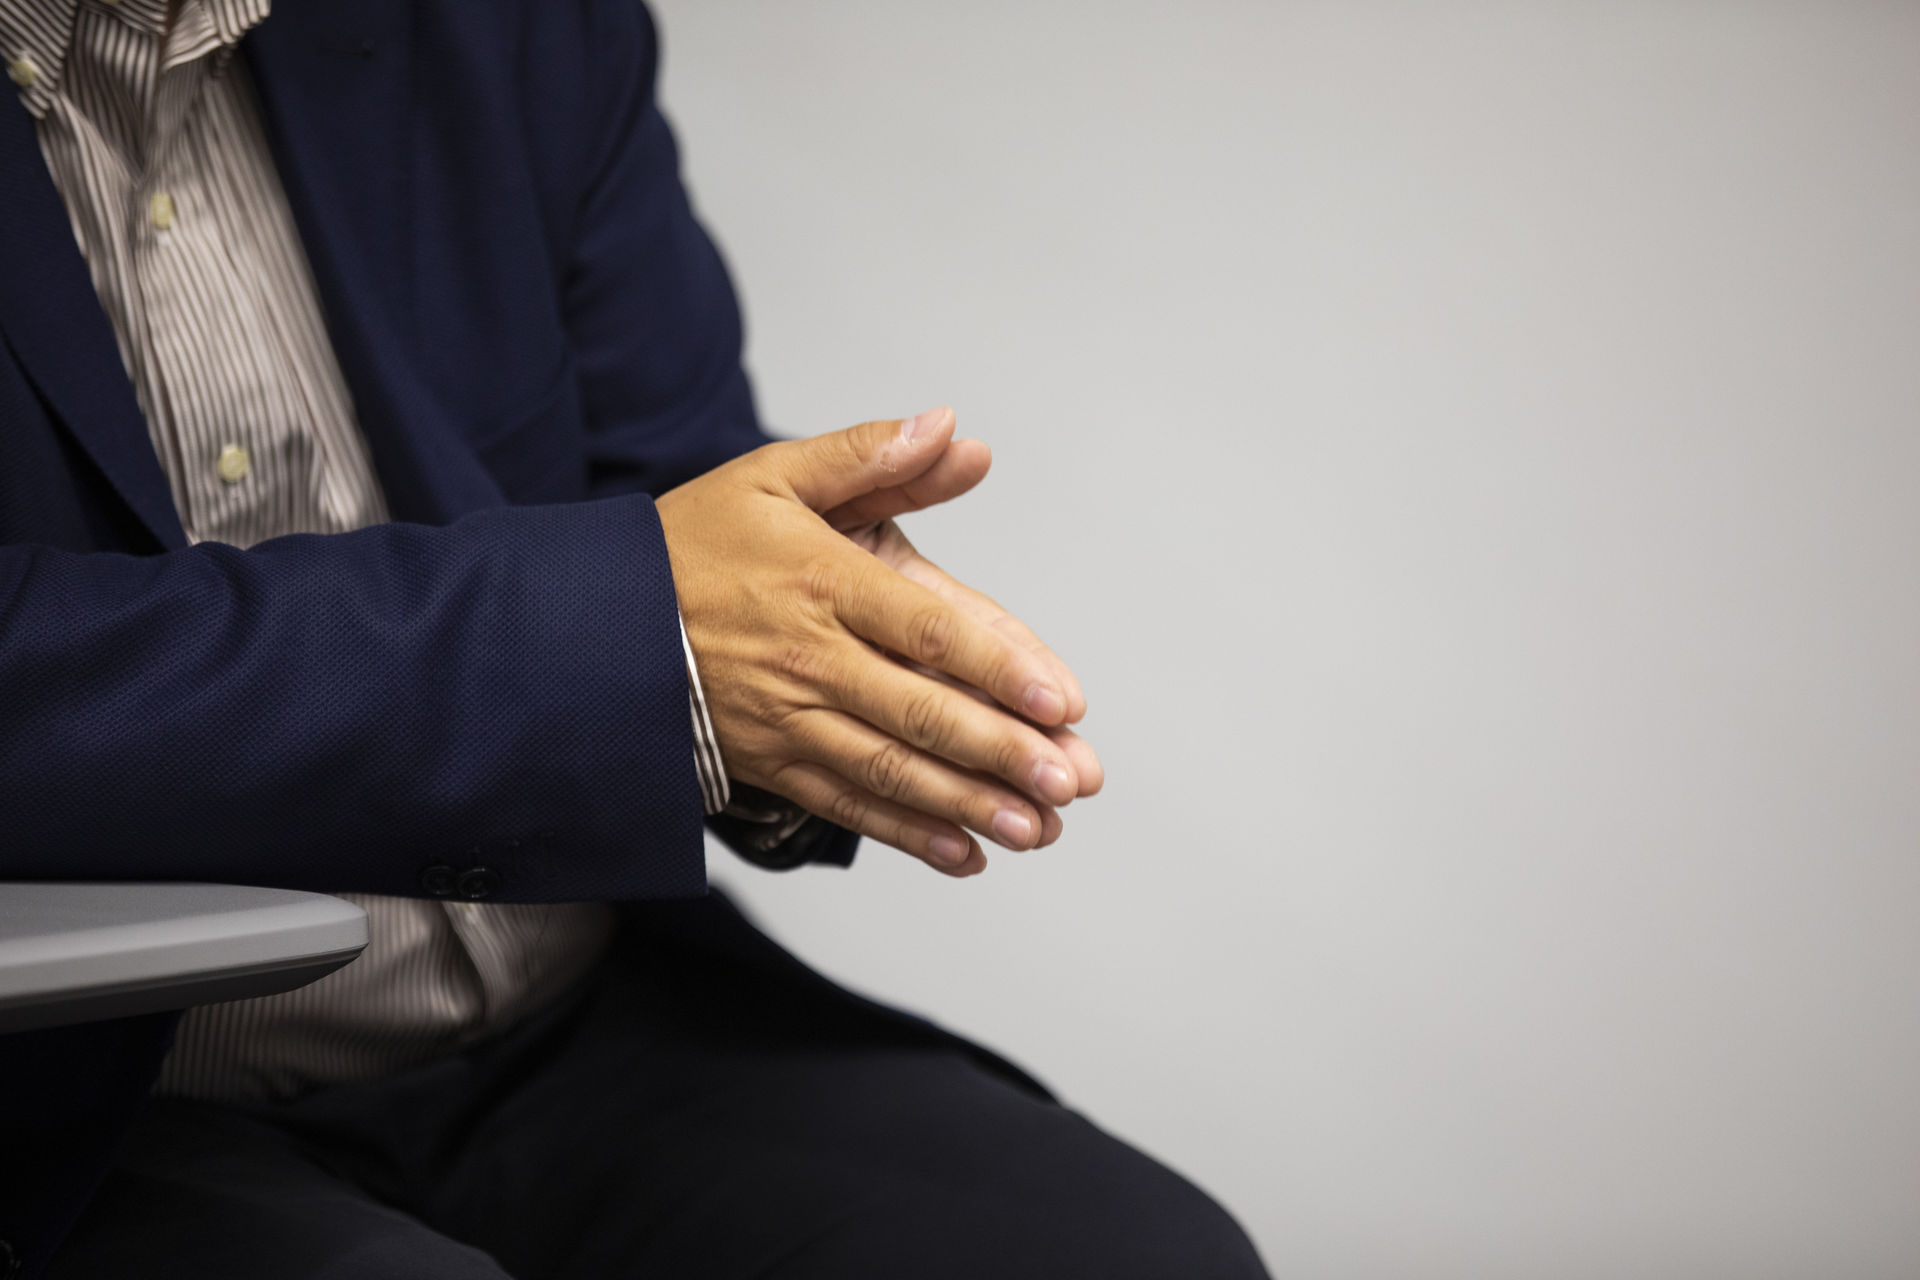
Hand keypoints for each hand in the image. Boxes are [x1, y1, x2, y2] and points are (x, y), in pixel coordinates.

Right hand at [657, 408, 1098, 875]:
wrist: (596, 621)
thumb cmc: (696, 542)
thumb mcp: (775, 476)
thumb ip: (872, 457)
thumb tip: (958, 433)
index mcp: (821, 580)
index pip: (925, 628)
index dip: (998, 666)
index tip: (1063, 700)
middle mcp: (809, 658)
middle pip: (917, 711)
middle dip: (1000, 750)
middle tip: (1070, 779)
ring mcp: (788, 719)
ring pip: (889, 769)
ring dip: (968, 803)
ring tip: (1037, 827)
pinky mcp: (772, 764)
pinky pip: (846, 805)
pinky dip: (909, 834)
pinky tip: (968, 854)